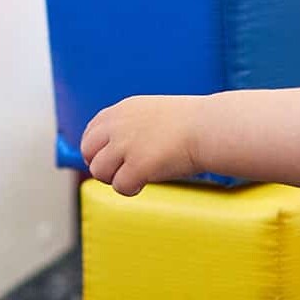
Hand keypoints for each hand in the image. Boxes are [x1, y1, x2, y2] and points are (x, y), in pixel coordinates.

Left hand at [79, 95, 203, 194]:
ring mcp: (126, 145)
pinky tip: (145, 183)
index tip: (110, 160)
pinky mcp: (136, 165)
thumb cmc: (193, 124)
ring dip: (115, 178)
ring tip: (136, 177)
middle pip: (88, 151)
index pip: (92, 131)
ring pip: (99, 171)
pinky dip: (130, 189)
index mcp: (123, 110)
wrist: (211, 128)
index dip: (96, 149)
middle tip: (122, 172)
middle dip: (102, 165)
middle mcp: (119, 125)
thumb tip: (115, 154)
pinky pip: (119, 186)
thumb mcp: (154, 115)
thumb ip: (132, 128)